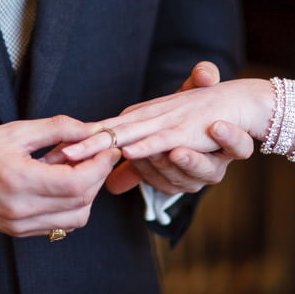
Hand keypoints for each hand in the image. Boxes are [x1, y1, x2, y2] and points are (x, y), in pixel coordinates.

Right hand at [0, 115, 120, 236]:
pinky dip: (71, 207)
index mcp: (20, 180)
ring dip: (87, 194)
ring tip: (78, 170)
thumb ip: (57, 128)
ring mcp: (20, 225)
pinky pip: (59, 225)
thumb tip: (91, 128)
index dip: (100, 165)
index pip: (78, 182)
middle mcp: (22, 209)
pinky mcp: (18, 232)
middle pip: (82, 201)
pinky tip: (63, 185)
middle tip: (98, 154)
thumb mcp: (15, 131)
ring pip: (75, 218)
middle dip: (98, 176)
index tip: (109, 147)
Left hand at [64, 62, 256, 194]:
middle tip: (57, 155)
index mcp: (144, 123)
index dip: (82, 144)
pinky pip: (162, 142)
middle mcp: (152, 122)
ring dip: (108, 149)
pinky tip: (127, 153)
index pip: (107, 134)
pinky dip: (145, 148)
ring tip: (82, 156)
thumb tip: (112, 187)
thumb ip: (140, 167)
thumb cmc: (201, 127)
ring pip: (133, 143)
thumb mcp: (164, 148)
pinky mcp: (187, 133)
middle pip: (111, 136)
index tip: (55, 153)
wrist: (239, 107)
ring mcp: (167, 126)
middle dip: (84, 148)